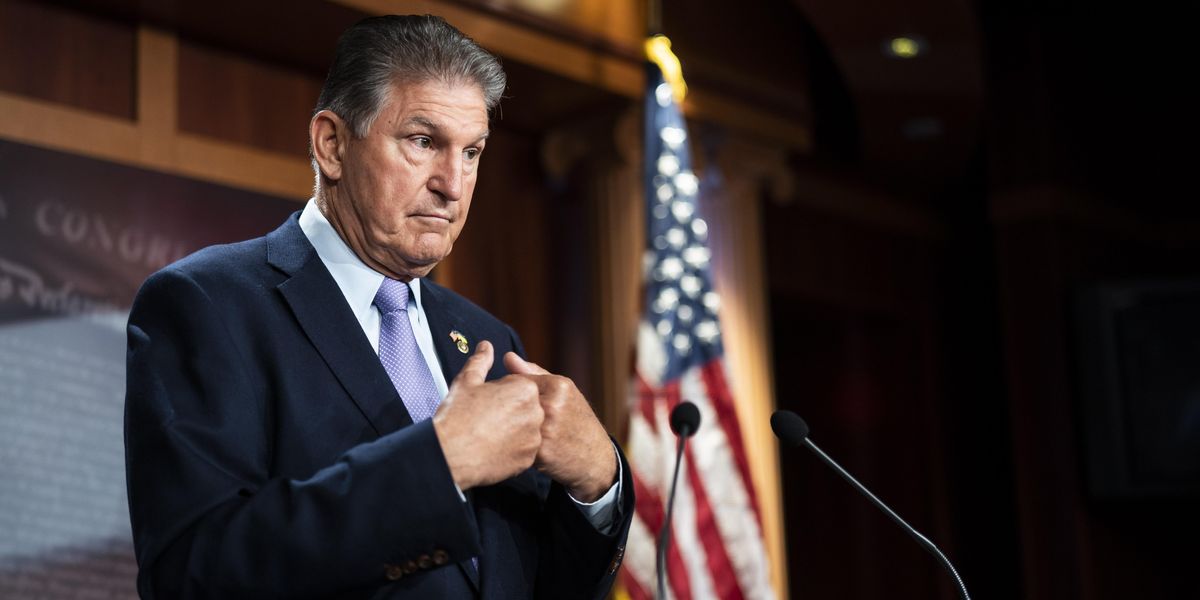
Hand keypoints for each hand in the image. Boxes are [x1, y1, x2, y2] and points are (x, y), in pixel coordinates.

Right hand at [432, 341, 543, 489]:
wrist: (449, 454)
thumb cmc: (456, 415)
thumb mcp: (467, 380)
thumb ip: (481, 360)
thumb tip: (486, 346)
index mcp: (525, 388)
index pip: (519, 386)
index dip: (499, 392)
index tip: (485, 402)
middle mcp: (536, 412)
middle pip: (525, 407)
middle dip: (509, 410)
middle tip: (485, 418)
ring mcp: (534, 437)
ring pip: (525, 429)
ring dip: (511, 429)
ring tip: (487, 433)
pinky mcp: (528, 458)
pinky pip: (524, 450)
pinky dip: (511, 449)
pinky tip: (492, 448)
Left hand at [504, 352, 617, 501]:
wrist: (595, 457)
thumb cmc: (576, 420)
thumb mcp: (563, 391)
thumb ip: (533, 373)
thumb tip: (507, 356)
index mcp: (558, 385)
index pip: (517, 381)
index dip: (510, 393)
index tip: (516, 403)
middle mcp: (552, 405)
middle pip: (511, 402)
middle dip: (505, 411)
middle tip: (510, 420)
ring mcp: (547, 430)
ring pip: (510, 424)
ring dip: (506, 428)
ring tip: (513, 433)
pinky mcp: (540, 453)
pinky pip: (514, 444)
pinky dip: (512, 445)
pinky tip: (519, 447)